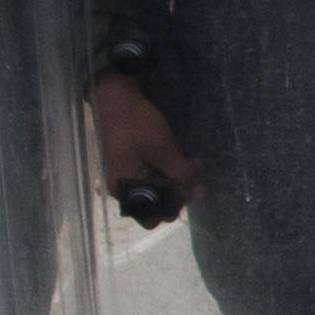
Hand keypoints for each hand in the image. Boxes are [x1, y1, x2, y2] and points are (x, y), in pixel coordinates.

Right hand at [87, 71, 197, 227]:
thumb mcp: (162, 149)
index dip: (172, 209)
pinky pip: (152, 177)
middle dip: (177, 194)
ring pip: (155, 190)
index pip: (150, 218)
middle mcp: (122, 187)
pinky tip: (182, 161)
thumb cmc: (136, 123)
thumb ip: (180, 174)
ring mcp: (126, 175)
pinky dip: (167, 172)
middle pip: (154, 205)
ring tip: (193, 166)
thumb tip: (198, 194)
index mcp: (124, 189)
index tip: (190, 193)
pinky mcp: (132, 164)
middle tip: (196, 177)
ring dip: (175, 182)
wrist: (116, 96)